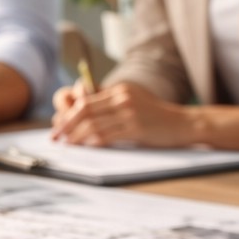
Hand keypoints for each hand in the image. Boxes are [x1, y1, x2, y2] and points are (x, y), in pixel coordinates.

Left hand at [50, 81, 194, 146]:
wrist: (184, 123)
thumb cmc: (155, 118)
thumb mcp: (132, 104)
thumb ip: (109, 107)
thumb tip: (81, 118)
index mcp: (118, 90)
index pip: (84, 100)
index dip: (67, 114)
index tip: (57, 126)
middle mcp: (122, 97)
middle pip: (84, 110)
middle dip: (65, 124)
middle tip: (55, 137)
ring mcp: (129, 112)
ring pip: (92, 124)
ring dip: (75, 136)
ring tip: (66, 145)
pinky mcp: (136, 127)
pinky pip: (107, 135)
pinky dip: (92, 143)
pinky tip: (84, 148)